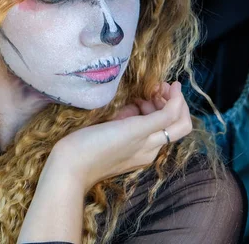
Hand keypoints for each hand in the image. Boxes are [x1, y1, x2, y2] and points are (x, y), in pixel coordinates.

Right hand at [51, 81, 191, 191]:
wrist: (69, 166)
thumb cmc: (99, 146)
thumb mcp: (133, 129)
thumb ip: (159, 117)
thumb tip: (178, 103)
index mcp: (153, 146)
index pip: (180, 123)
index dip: (179, 101)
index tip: (170, 82)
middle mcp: (146, 149)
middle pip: (167, 122)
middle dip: (166, 101)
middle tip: (154, 85)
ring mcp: (132, 148)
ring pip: (150, 123)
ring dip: (150, 106)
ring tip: (138, 94)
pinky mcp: (117, 145)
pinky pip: (134, 127)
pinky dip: (135, 113)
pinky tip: (125, 106)